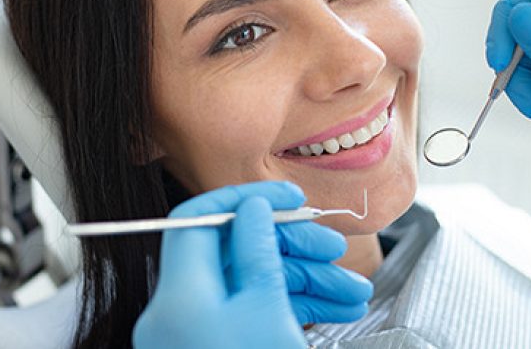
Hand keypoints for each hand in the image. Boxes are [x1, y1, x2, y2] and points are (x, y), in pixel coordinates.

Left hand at [133, 181, 372, 348]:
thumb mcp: (268, 312)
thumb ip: (258, 253)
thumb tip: (252, 208)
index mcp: (180, 297)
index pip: (199, 220)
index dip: (247, 199)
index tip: (290, 197)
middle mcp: (178, 315)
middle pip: (232, 254)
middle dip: (290, 247)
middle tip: (335, 253)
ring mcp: (196, 339)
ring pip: (250, 289)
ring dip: (303, 282)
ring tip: (352, 294)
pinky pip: (250, 318)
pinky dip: (291, 310)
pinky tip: (335, 311)